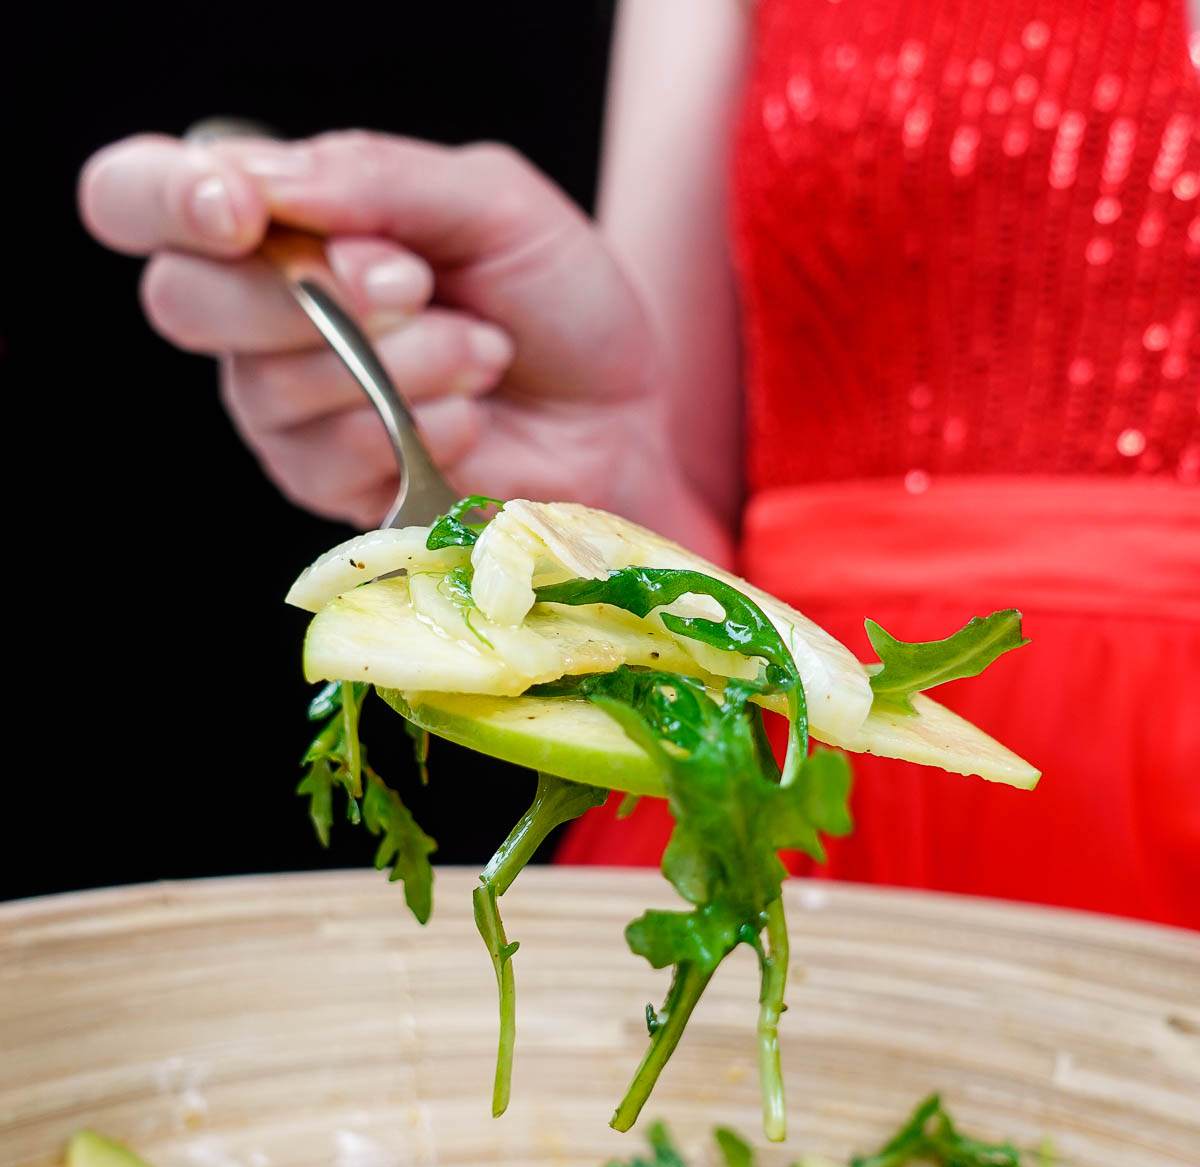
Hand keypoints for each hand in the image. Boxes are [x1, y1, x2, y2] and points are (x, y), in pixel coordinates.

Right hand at [78, 130, 718, 544]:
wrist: (620, 422)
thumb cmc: (557, 307)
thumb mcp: (490, 203)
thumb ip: (380, 178)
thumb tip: (269, 183)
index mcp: (277, 221)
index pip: (140, 196)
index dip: (169, 199)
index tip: (248, 215)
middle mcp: (255, 317)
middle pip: (183, 300)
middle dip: (311, 291)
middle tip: (416, 282)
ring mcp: (283, 411)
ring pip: (269, 386)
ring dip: (398, 364)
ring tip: (480, 351)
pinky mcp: (327, 490)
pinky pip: (328, 457)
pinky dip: (416, 430)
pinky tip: (469, 418)